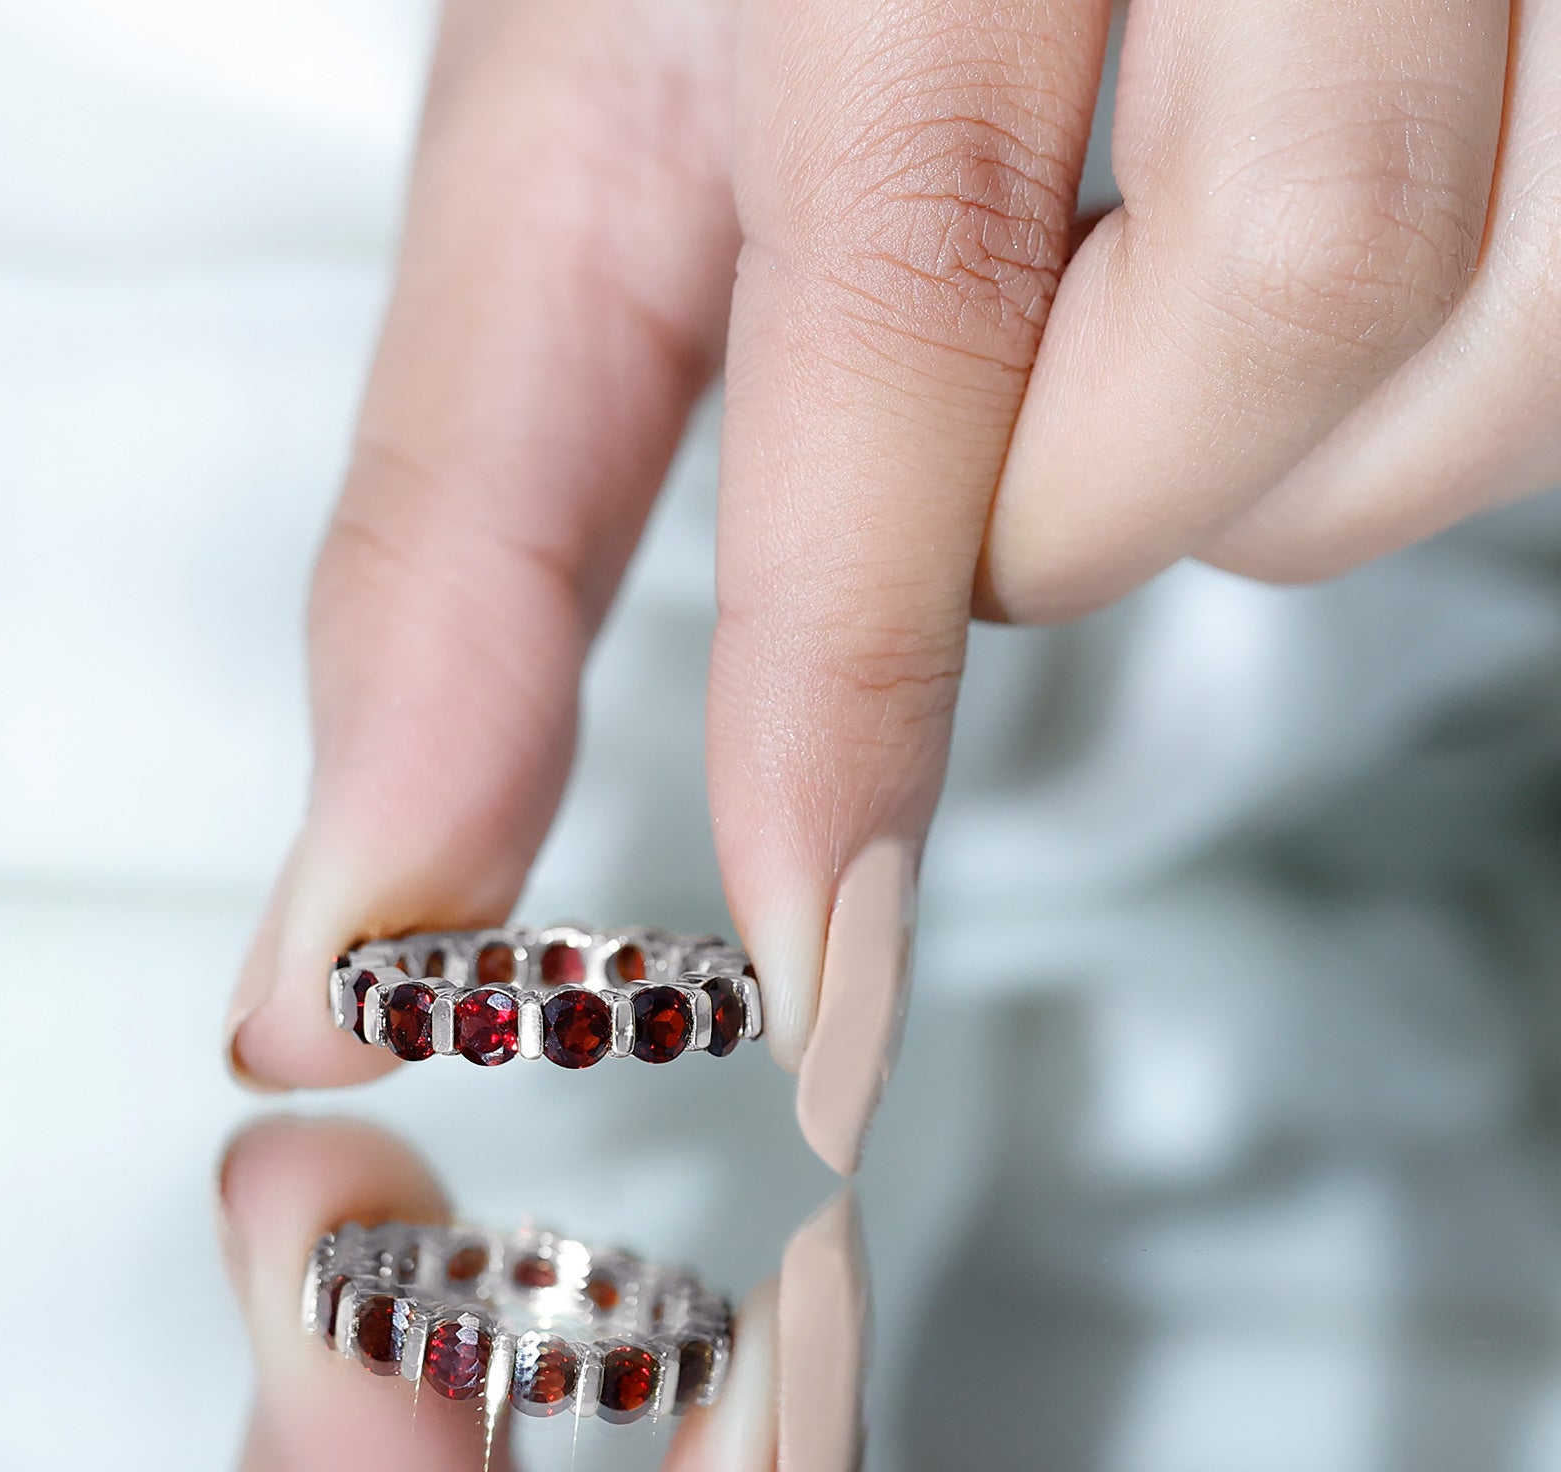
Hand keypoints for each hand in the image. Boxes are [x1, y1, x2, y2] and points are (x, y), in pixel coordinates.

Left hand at [225, 0, 1545, 1173]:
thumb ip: (475, 525)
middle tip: (986, 397)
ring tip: (1141, 319)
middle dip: (1080, 488)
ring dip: (1273, 454)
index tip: (809, 955)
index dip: (851, 662)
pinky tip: (1314, 282)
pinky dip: (1431, 393)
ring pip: (1484, 343)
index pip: (908, 276)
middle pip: (1266, 317)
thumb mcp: (585, 161)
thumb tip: (377, 889)